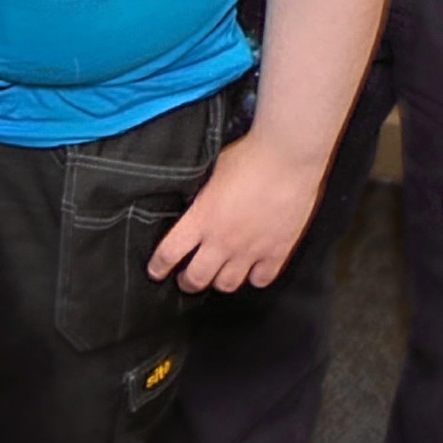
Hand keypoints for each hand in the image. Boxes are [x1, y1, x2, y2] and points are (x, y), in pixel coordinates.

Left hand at [147, 132, 324, 290]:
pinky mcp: (277, 252)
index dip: (158, 266)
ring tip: (216, 276)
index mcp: (201, 219)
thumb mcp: (210, 174)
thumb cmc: (248, 157)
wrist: (286, 159)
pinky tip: (251, 271)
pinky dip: (253, 278)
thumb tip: (195, 205)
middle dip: (187, 282)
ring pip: (227, 284)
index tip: (155, 271)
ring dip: (218, 282)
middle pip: (196, 278)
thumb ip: (202, 198)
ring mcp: (250, 250)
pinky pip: (261, 280)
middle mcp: (223, 240)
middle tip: (185, 279)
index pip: (170, 253)